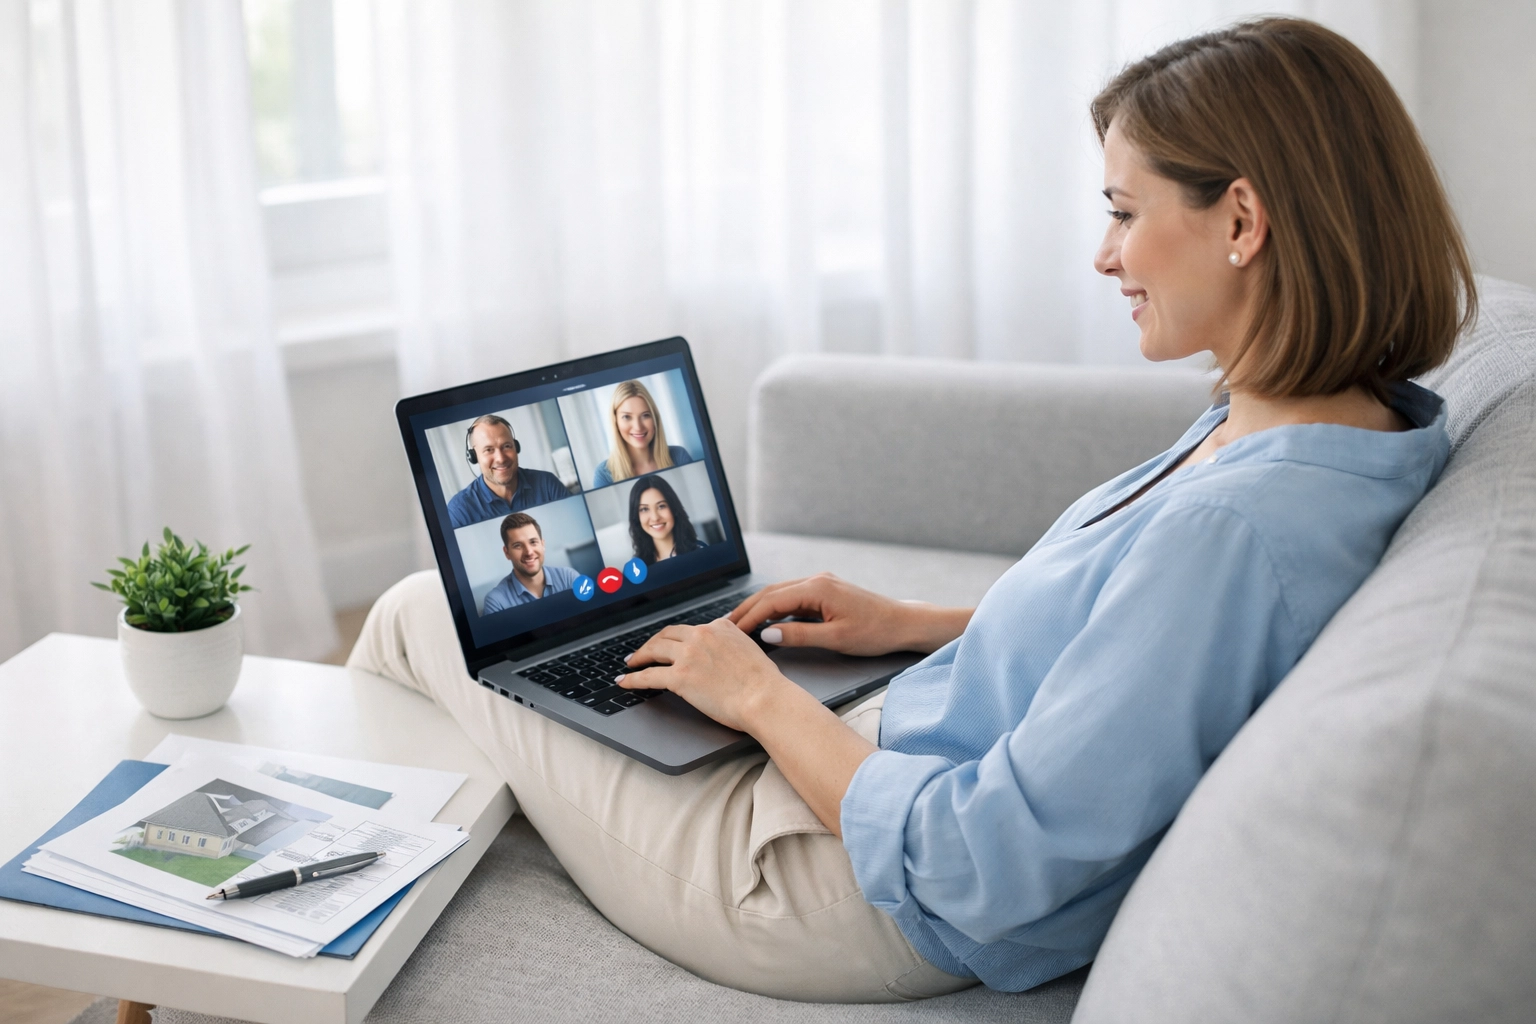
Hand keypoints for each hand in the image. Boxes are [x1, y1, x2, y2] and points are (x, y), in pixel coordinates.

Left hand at [617, 619, 788, 732]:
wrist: (764, 697)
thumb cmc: (763, 682)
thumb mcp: (750, 649)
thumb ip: (733, 644)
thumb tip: (726, 652)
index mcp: (720, 627)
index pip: (691, 629)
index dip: (676, 638)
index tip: (669, 643)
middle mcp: (702, 635)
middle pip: (667, 634)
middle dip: (652, 643)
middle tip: (643, 651)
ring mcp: (688, 655)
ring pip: (654, 650)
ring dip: (639, 656)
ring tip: (631, 663)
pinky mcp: (679, 676)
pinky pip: (649, 676)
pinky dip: (633, 678)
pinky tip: (625, 681)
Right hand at [728, 573, 971, 655]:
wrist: (903, 623)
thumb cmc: (875, 632)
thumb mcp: (836, 639)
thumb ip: (799, 636)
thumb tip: (767, 635)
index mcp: (817, 588)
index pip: (772, 601)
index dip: (749, 617)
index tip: (731, 632)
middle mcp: (816, 580)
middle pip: (771, 592)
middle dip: (747, 609)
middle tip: (724, 627)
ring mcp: (821, 584)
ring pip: (780, 593)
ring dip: (759, 608)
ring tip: (739, 625)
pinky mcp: (825, 591)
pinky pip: (792, 597)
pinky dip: (775, 608)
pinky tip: (765, 621)